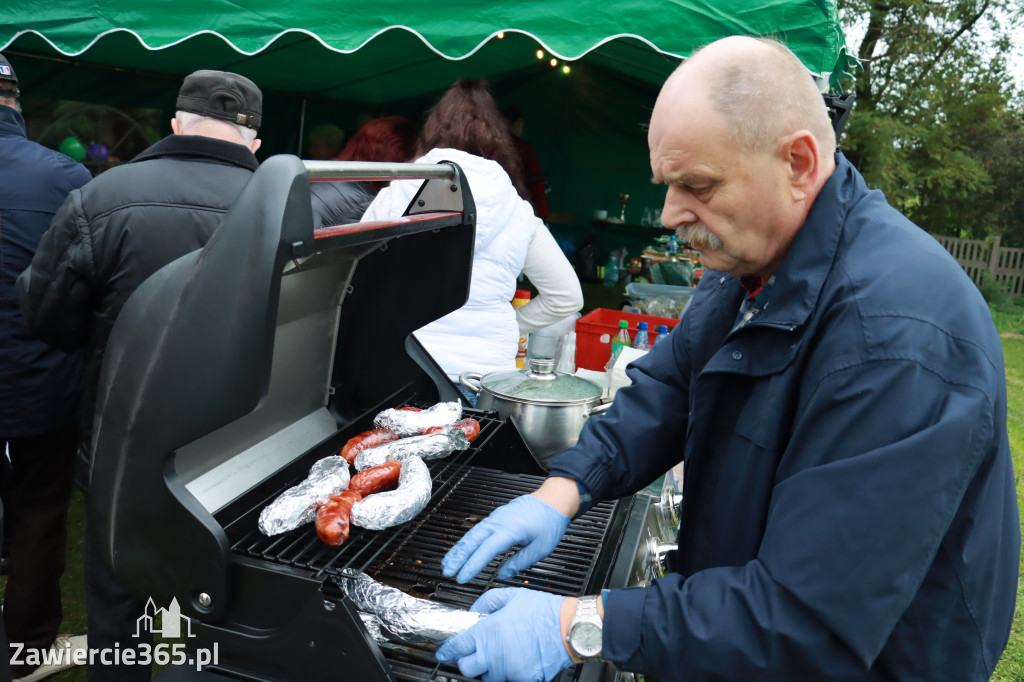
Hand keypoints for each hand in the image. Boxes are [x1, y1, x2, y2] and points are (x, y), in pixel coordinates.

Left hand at [436, 588, 571, 681]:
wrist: (569, 627)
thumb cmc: (544, 610)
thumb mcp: (511, 595)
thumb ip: (486, 602)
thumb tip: (475, 611)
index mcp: (490, 631)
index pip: (458, 646)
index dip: (448, 650)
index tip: (444, 652)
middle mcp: (496, 654)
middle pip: (467, 668)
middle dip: (467, 661)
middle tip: (474, 653)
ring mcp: (510, 669)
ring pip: (487, 677)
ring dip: (488, 668)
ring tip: (501, 654)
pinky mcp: (524, 679)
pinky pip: (508, 680)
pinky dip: (508, 673)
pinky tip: (517, 659)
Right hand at [442, 494, 569, 582]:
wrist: (553, 499)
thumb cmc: (550, 522)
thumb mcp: (540, 548)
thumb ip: (520, 562)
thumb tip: (503, 574)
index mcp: (510, 530)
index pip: (486, 550)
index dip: (472, 566)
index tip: (462, 578)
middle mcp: (498, 522)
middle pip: (472, 541)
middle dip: (458, 557)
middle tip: (447, 572)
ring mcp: (495, 518)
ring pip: (472, 534)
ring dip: (458, 549)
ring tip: (447, 563)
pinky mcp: (496, 518)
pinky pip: (477, 530)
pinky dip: (466, 541)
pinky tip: (461, 549)